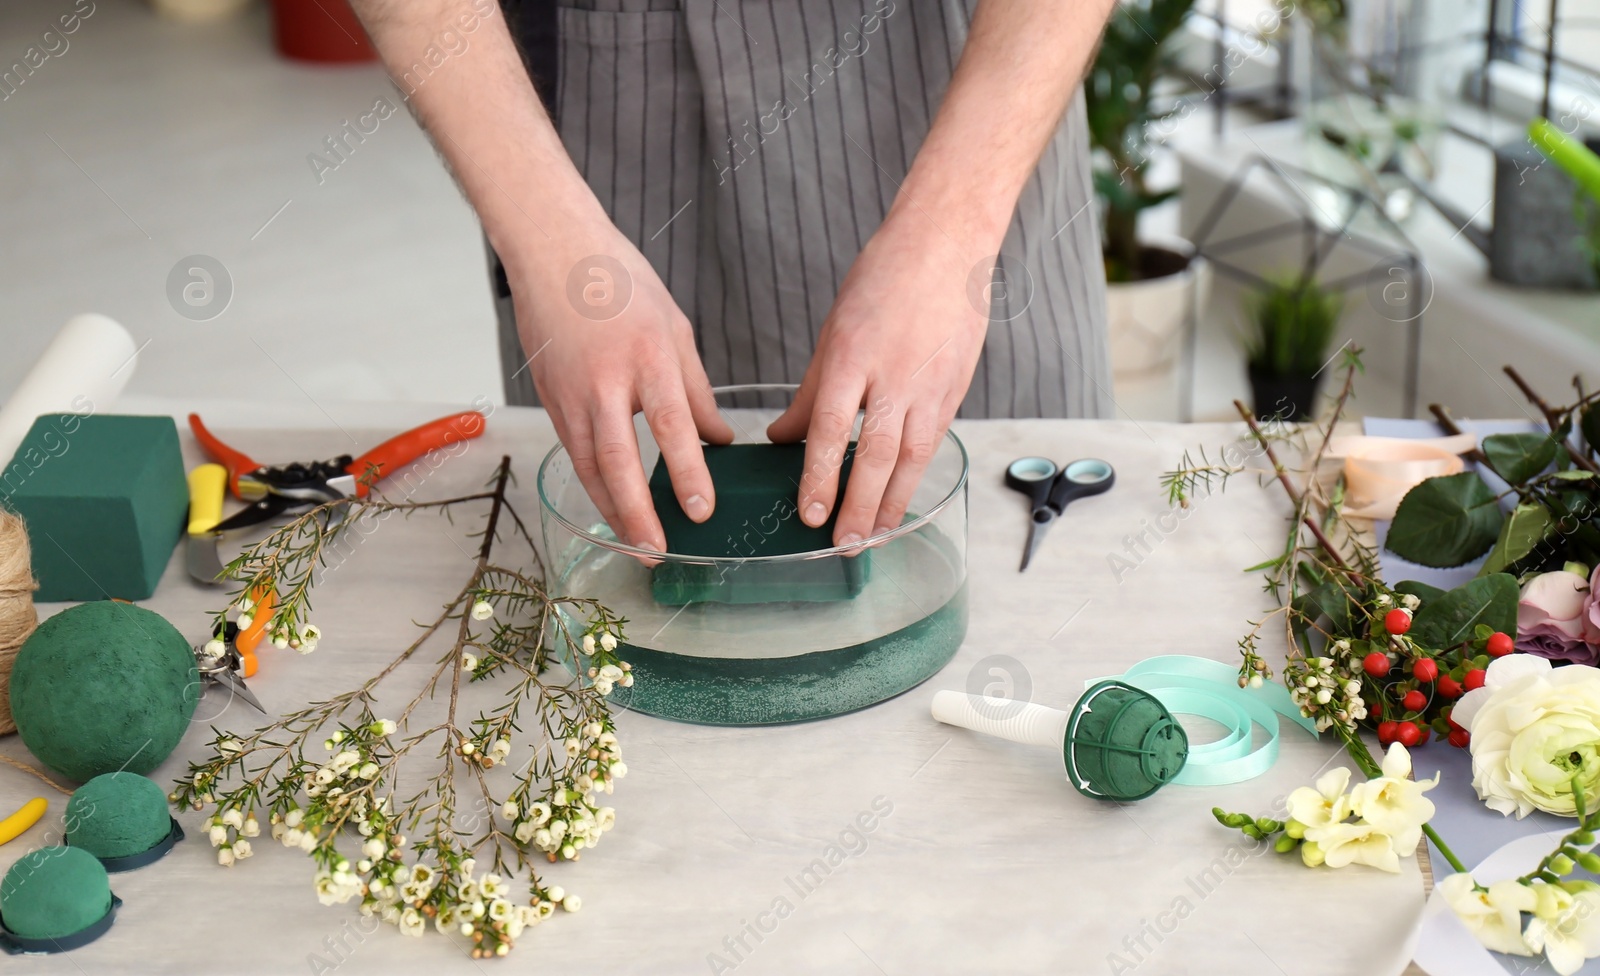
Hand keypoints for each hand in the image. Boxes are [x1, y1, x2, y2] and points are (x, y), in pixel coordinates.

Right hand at [512, 227, 731, 552]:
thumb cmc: (619, 283)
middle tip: (657, 550)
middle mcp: (605, 381)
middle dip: (638, 512)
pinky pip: (575, 453)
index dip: (687, 473)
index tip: (702, 510)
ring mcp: (571, 393)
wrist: (552, 252)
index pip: (671, 426)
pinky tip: (612, 509)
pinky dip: (594, 486)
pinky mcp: (551, 400)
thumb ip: (696, 390)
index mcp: (648, 356)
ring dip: (613, 511)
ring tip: (636, 545)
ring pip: (590, 466)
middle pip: (619, 460)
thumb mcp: (675, 328)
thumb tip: (719, 440)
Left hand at [767, 211, 989, 544]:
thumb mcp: (833, 330)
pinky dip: (915, 476)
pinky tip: (900, 499)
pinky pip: (932, 443)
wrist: (945, 246)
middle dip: (858, 506)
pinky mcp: (955, 390)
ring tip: (873, 536)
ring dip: (891, 504)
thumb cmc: (883, 280)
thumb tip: (782, 437)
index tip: (810, 513)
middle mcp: (895, 376)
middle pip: (875, 455)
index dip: (820, 477)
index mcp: (853, 356)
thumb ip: (811, 391)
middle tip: (843, 544)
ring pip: (911, 458)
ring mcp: (930, 385)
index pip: (831, 430)